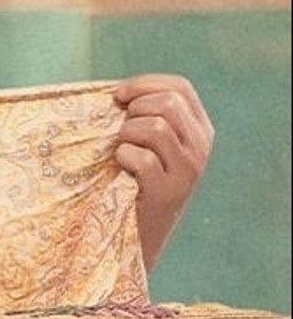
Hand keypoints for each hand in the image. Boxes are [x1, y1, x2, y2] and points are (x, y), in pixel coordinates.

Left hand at [113, 75, 212, 269]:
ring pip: (156, 127)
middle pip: (169, 103)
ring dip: (126, 134)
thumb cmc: (135, 181)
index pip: (180, 87)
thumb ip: (147, 115)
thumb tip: (117, 92)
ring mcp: (188, 170)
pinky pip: (141, 158)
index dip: (145, 84)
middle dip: (135, 110)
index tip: (118, 96)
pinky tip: (121, 168)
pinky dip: (123, 157)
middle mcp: (201, 147)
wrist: (140, 234)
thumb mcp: (151, 145)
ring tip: (121, 151)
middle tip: (120, 131)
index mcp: (199, 129)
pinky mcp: (168, 191)